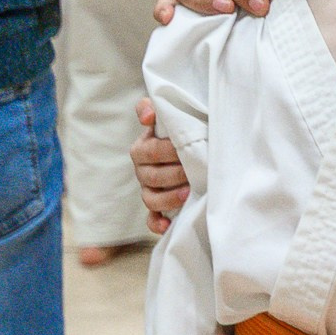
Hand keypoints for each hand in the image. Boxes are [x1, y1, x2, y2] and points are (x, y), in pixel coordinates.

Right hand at [133, 98, 190, 232]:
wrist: (192, 145)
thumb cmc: (180, 130)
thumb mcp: (167, 116)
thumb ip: (152, 108)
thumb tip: (148, 115)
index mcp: (142, 149)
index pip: (150, 152)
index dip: (167, 152)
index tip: (186, 149)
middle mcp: (142, 171)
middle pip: (151, 177)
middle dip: (173, 174)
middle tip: (193, 171)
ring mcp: (148, 190)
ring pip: (151, 199)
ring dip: (168, 198)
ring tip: (188, 193)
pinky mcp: (157, 208)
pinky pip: (151, 219)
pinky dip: (157, 224)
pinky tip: (167, 226)